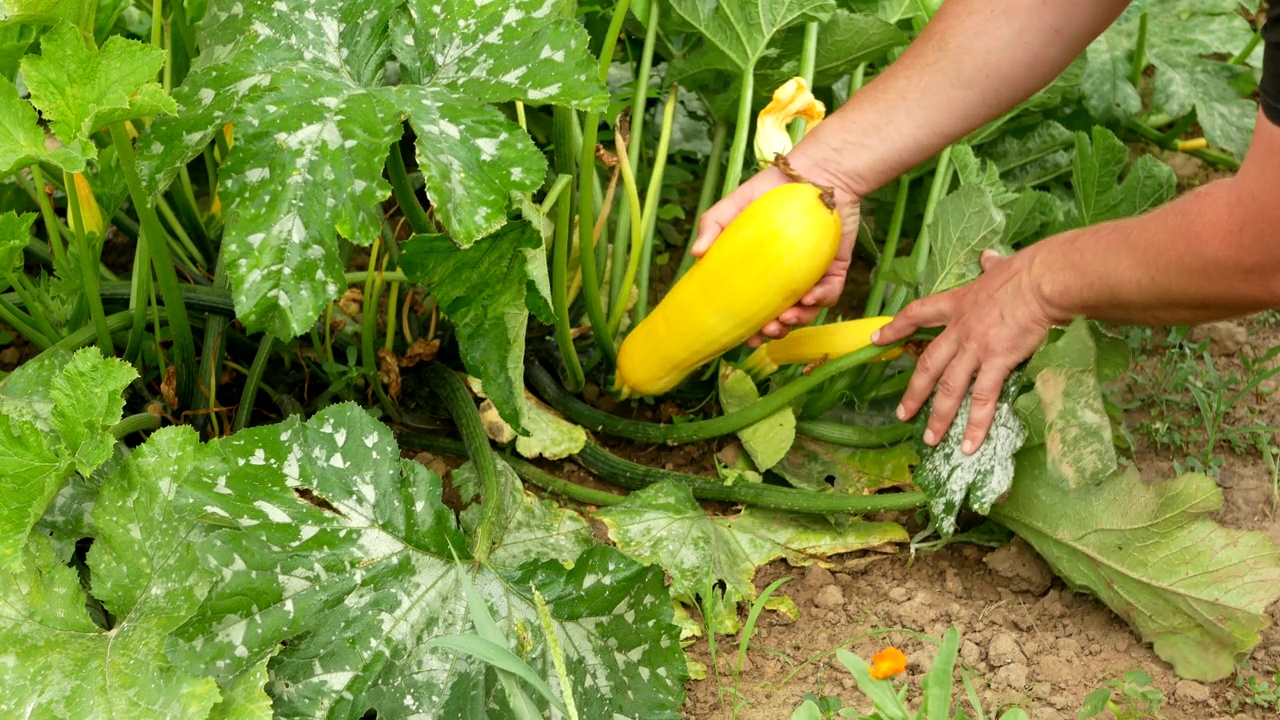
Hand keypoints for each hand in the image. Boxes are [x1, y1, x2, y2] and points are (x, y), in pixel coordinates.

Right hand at [691, 162, 861, 346]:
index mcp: (763, 272)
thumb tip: (695, 254)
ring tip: (786, 318)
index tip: (744, 338)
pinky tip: (810, 298)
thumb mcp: (735, 205)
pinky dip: (821, 300)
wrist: (814, 173)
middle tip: (767, 331)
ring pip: (807, 312)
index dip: (750, 327)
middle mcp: (787, 279)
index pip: (755, 306)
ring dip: (796, 321)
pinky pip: (830, 294)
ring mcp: (812, 276)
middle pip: (782, 317)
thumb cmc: (772, 189)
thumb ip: (713, 225)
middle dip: (775, 331)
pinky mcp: (835, 269)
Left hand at [872, 248, 1062, 453]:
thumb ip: (990, 267)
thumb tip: (988, 257)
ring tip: (931, 438)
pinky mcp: (997, 361)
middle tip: (902, 414)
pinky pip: (983, 398)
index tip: (877, 339)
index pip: (917, 314)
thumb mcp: (999, 267)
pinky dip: (975, 424)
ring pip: (950, 387)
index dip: (896, 328)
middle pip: (928, 364)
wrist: (1042, 282)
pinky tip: (968, 444)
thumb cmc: (1026, 272)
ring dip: (939, 416)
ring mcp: (975, 347)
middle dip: (913, 392)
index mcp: (957, 304)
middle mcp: (959, 329)